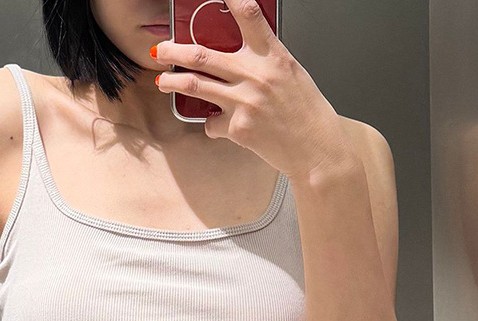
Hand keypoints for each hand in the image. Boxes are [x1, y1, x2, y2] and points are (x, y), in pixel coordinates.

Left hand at [151, 0, 359, 187]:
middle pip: (203, 55)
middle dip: (175, 50)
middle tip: (161, 50)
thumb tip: (240, 54)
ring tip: (163, 82)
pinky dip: (211, 125)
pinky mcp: (238, 128)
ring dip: (173, 83)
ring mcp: (245, 102)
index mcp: (273, 56)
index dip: (229, 0)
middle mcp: (256, 75)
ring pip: (195, 85)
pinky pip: (212, 123)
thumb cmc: (306, 112)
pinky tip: (218, 125)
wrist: (316, 148)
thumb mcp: (291, 74)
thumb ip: (265, 61)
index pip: (248, 16)